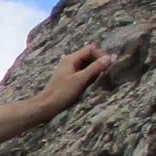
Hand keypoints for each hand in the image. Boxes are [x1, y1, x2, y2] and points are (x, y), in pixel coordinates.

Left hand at [0, 45, 114, 140]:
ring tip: (101, 77)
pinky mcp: (70, 78)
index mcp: (71, 59)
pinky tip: (93, 82)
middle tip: (106, 72)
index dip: (100, 55)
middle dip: (98, 62)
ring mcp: (70, 70)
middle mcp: (70, 61)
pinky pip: (83, 72)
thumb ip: (94, 68)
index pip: (90, 49)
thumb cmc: (61, 92)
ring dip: (95, 69)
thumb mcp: (80, 80)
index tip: (106, 65)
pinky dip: (90, 75)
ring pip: (87, 64)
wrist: (46, 106)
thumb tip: (109, 58)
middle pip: (89, 56)